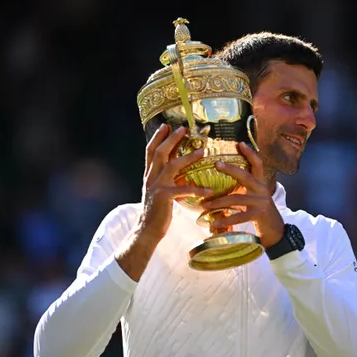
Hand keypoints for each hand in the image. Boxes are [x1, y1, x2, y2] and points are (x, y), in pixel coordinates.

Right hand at [139, 124, 212, 240]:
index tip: (166, 125)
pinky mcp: (164, 198)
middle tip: (183, 129)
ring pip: (171, 166)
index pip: (150, 151)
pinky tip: (209, 190)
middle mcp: (151, 178)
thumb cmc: (157, 212)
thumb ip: (165, 179)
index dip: (157, 137)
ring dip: (187, 157)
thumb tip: (177, 167)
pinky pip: (183, 190)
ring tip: (202, 151)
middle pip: (160, 153)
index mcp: (149, 176)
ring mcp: (156, 187)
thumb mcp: (159, 191)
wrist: (147, 231)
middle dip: (171, 139)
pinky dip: (197, 190)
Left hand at [200, 142, 283, 248]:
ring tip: (204, 205)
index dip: (250, 153)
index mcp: (261, 183)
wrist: (276, 231)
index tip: (239, 143)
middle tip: (216, 163)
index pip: (257, 164)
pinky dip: (225, 219)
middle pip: (246, 176)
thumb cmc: (259, 212)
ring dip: (218, 201)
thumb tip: (219, 185)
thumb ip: (242, 190)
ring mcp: (261, 202)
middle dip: (230, 169)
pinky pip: (239, 216)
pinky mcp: (258, 215)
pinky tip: (214, 222)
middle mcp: (262, 190)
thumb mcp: (254, 197)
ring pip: (237, 198)